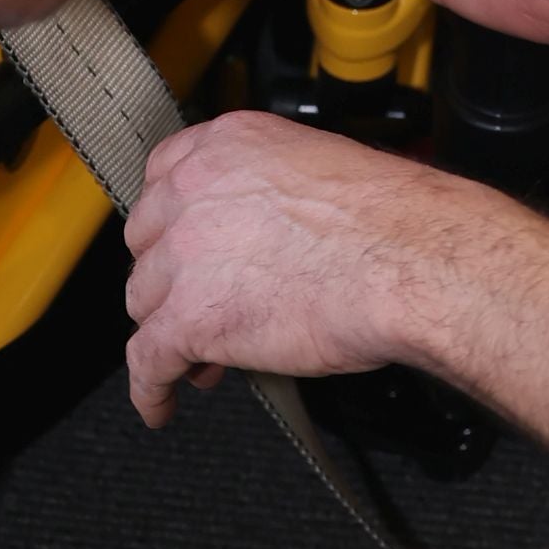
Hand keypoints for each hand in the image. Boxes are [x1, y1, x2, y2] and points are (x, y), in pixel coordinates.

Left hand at [123, 111, 482, 423]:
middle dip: (170, 278)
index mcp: (226, 145)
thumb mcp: (311, 169)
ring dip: (167, 331)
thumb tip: (253, 231)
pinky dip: (151, 388)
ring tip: (201, 358)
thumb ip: (262, 190)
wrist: (404, 259)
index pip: (162, 176)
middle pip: (147, 243)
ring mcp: (185, 253)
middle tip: (201, 304)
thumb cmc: (383, 221)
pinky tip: (160, 403)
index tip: (179, 245)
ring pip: (143, 301)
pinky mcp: (190, 317)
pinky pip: (147, 362)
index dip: (170, 222)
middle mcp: (194, 191)